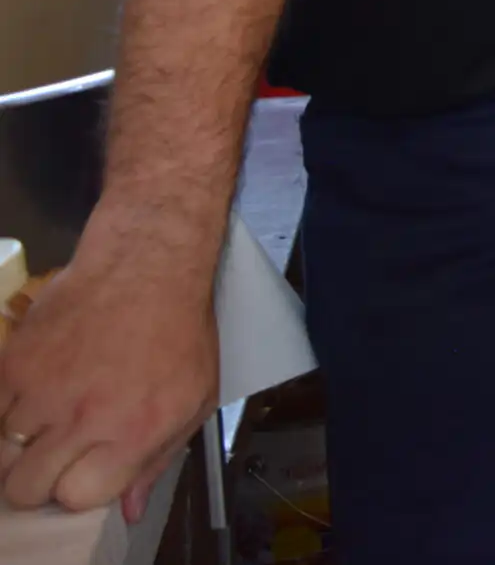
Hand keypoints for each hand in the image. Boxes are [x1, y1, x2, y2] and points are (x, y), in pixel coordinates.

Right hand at [0, 245, 216, 515]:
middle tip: (55, 459)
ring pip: (0, 456)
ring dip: (18, 449)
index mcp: (133, 430)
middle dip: (39, 482)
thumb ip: (157, 461)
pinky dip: (4, 416)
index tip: (86, 473)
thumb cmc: (179, 332)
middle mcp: (84, 416)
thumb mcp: (193, 399)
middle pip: (26, 488)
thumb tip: (127, 509)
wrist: (146, 267)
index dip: (79, 490)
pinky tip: (30, 402)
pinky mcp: (14, 363)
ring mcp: (43, 390)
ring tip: (44, 428)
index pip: (76, 498)